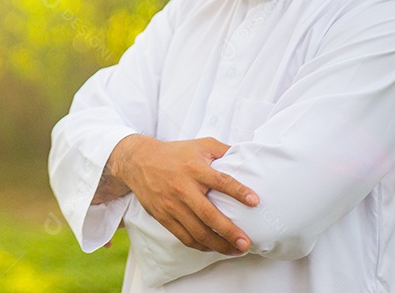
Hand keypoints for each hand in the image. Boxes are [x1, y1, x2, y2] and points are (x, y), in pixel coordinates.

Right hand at [108, 134, 258, 254]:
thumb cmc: (174, 153)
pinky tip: (214, 247)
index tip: (255, 201)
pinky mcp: (163, 217)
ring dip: (219, 245)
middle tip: (246, 243)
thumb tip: (245, 155)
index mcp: (194, 169)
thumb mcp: (199, 144)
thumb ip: (222, 150)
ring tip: (235, 250)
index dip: (239, 191)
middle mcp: (183, 188)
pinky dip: (201, 246)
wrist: (138, 161)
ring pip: (197, 232)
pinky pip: (184, 237)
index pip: (220, 181)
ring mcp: (172, 205)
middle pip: (209, 215)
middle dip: (229, 231)